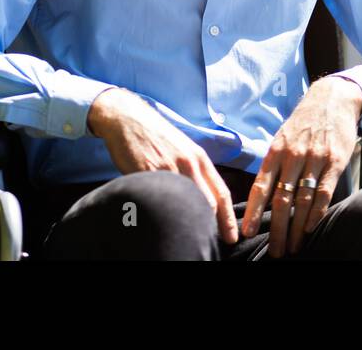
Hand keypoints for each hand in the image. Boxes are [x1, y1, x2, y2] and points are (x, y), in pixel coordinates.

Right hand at [87, 87, 239, 244]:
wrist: (130, 118)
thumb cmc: (158, 136)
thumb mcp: (184, 149)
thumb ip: (196, 171)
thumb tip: (206, 198)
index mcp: (199, 158)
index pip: (221, 193)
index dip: (228, 218)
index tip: (231, 237)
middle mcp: (188, 163)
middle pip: (207, 203)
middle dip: (211, 226)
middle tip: (211, 243)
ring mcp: (167, 168)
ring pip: (185, 202)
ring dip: (187, 222)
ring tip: (188, 237)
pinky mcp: (146, 172)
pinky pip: (158, 197)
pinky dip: (162, 212)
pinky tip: (161, 222)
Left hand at [241, 75, 361, 257]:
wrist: (332, 99)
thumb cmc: (303, 123)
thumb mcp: (282, 137)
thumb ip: (274, 164)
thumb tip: (262, 194)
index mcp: (276, 151)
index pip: (261, 186)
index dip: (253, 211)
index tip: (246, 232)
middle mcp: (293, 156)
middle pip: (281, 200)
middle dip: (276, 230)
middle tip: (274, 252)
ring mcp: (314, 159)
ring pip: (302, 201)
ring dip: (296, 228)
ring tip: (292, 247)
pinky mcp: (335, 162)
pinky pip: (324, 192)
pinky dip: (316, 213)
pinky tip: (310, 228)